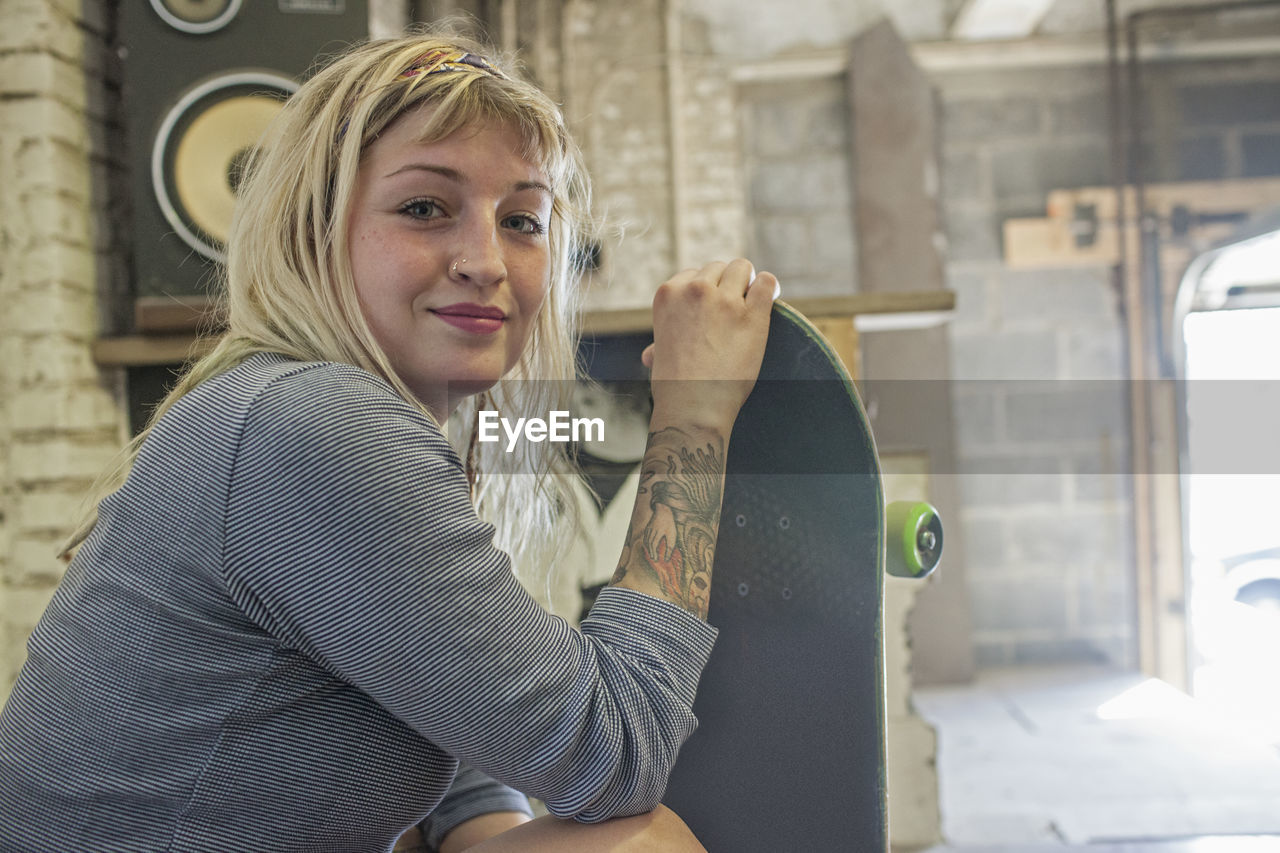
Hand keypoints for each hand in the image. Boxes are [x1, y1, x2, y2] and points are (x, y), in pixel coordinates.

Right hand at [642, 259, 776, 431]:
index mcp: (668, 294)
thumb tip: (649, 354)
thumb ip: (658, 344)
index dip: (705, 289)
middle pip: (718, 267)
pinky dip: (768, 288)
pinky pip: (767, 283)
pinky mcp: (752, 314)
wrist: (694, 407)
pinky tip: (767, 300)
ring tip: (748, 304)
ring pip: (742, 268)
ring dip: (746, 283)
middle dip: (725, 284)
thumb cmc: (674, 386)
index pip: (693, 274)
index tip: (711, 305)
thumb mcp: (658, 355)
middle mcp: (695, 290)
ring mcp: (725, 300)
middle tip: (731, 308)